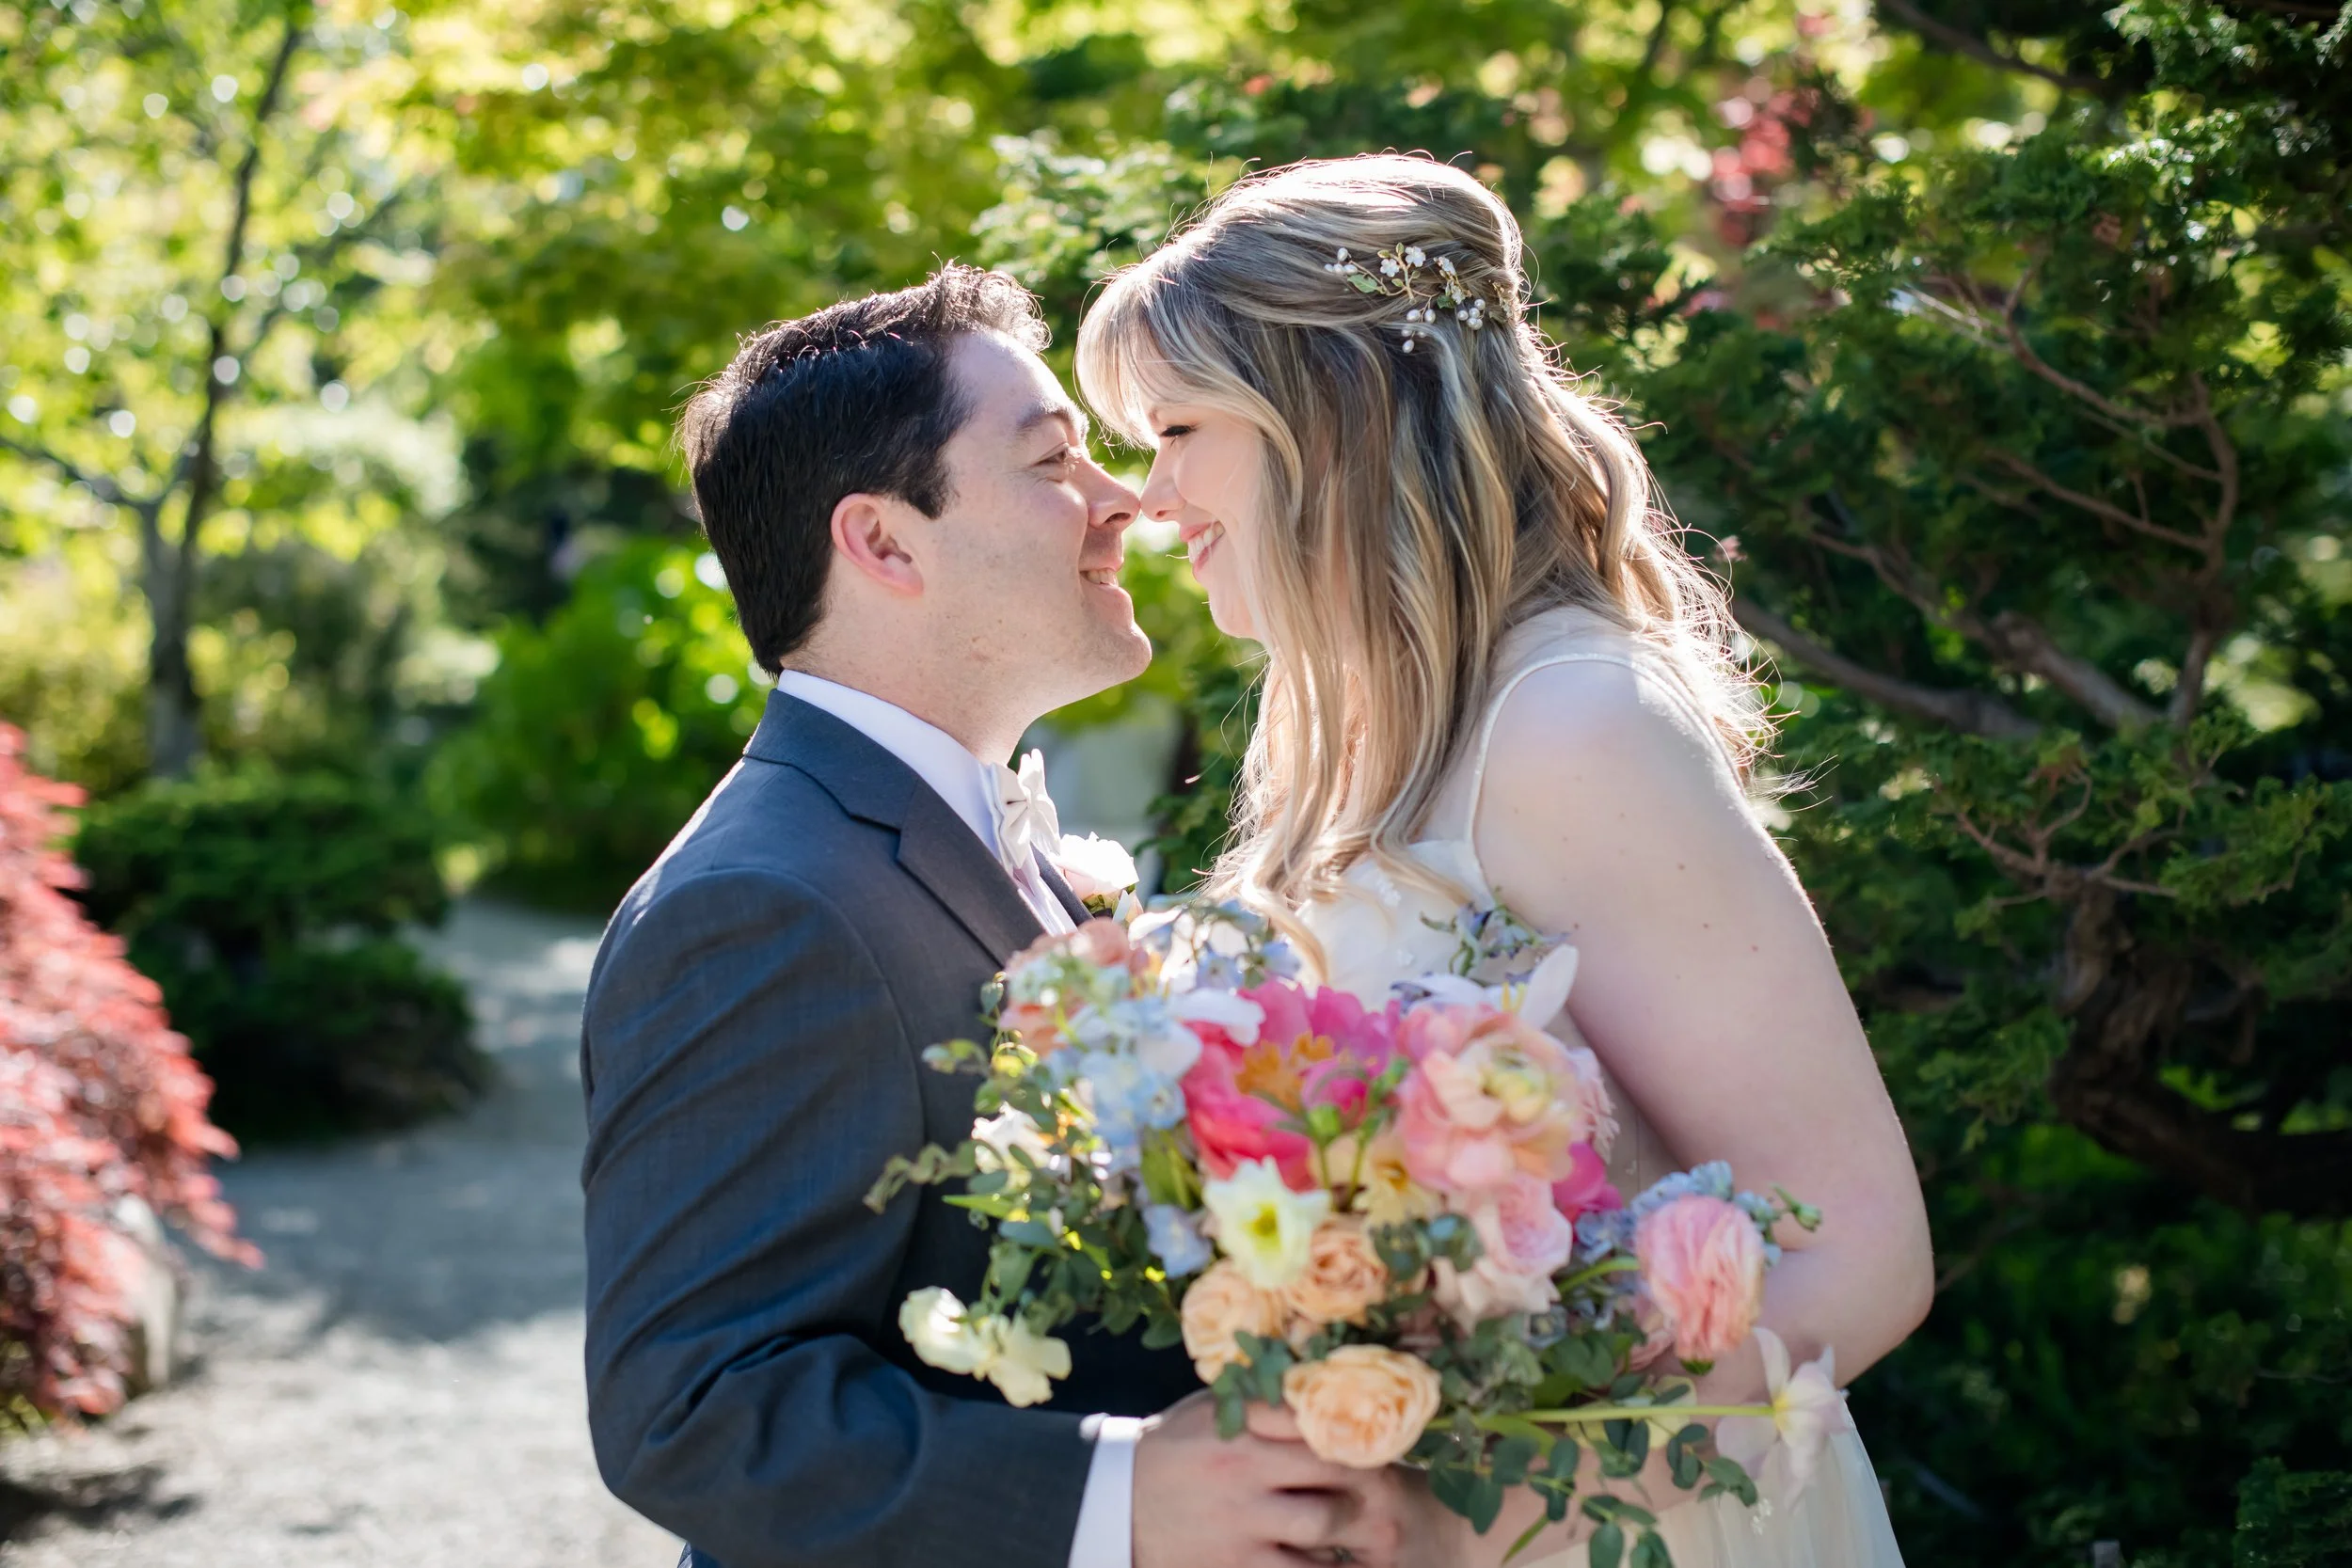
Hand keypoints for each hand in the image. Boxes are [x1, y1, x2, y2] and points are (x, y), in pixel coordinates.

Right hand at [1131, 1392, 1465, 1567]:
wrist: (1114, 1508)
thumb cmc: (1173, 1451)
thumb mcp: (1207, 1412)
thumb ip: (1259, 1400)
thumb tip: (1321, 1374)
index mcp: (1237, 1424)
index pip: (1312, 1413)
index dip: (1354, 1419)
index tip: (1380, 1426)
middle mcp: (1242, 1471)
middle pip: (1332, 1465)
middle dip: (1369, 1474)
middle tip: (1391, 1479)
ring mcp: (1241, 1524)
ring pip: (1325, 1522)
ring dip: (1356, 1525)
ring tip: (1378, 1526)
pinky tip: (1346, 1564)